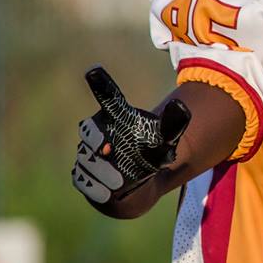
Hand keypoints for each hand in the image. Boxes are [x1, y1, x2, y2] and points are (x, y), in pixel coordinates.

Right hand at [72, 66, 190, 203]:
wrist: (138, 185)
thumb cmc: (151, 154)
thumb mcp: (166, 139)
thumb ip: (173, 124)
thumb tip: (182, 105)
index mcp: (117, 117)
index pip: (107, 99)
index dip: (100, 85)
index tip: (94, 70)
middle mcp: (96, 133)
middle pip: (89, 132)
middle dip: (96, 142)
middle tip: (110, 153)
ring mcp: (86, 154)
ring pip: (86, 159)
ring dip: (101, 171)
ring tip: (119, 183)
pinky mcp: (81, 176)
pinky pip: (82, 179)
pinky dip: (94, 187)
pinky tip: (108, 192)